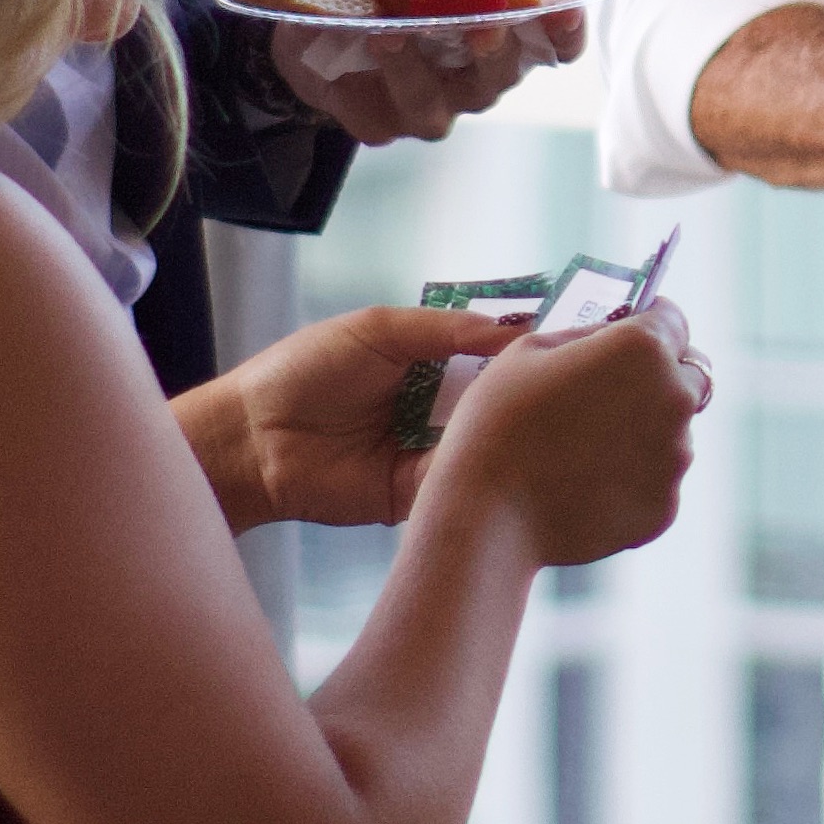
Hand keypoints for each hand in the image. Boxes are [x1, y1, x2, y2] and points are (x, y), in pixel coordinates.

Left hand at [177, 303, 534, 532]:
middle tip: (572, 384)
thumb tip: (511, 329)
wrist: (251, 439)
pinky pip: (456, 479)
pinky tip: (503, 452)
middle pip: (494, 401)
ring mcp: (426, 452)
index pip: (488, 355)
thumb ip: (445, 329)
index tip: (565, 342)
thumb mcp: (378, 330)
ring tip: (550, 417)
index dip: (521, 349)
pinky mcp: (414, 494)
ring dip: (508, 432)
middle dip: (526, 393)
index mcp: (426, 364)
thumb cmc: (304, 371)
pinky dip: (477, 468)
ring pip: (483, 442)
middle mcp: (433, 408)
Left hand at [267, 0, 589, 144]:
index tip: (565, 9)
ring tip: (389, 33)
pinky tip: (360, 48)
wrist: (304, 11)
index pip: (552, 42)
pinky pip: (382, 114)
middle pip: (502, 75)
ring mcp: (429, 104)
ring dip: (414, 67)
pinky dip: (369, 80)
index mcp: (496, 26)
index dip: (565, 30)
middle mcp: (473, 74)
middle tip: (483, 26)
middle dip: (495, 50)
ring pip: (437, 103)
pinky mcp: (379, 123)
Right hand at [433, 299, 706, 568]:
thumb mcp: (530, 350)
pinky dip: (631, 481)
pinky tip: (584, 486)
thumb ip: (588, 336)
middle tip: (608, 396)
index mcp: (644, 348)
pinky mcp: (666, 507)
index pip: (673, 320)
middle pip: (687, 377)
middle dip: (658, 379)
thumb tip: (614, 335)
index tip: (627, 336)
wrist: (487, 515)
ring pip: (673, 434)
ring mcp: (675, 458)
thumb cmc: (499, 421)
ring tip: (582, 451)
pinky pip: (657, 482)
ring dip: (644, 433)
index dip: (649, 323)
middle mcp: (675, 398)